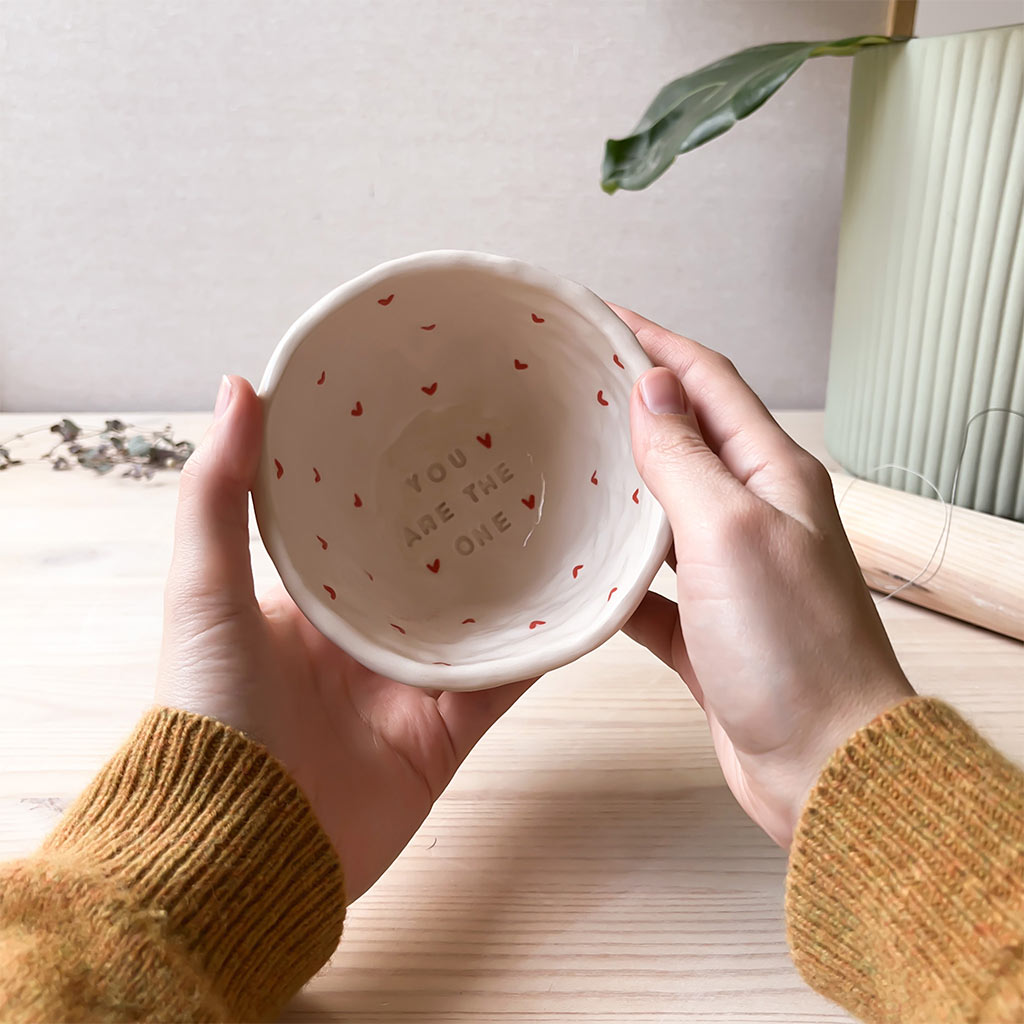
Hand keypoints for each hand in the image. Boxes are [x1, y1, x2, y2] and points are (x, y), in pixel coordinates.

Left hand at [157, 376, 532, 900]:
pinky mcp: (451, 730)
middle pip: (434, 564)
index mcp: (312, 598)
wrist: (244, 852)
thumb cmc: (210, 716)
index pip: (363, 522)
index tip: (434, 416)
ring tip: (566, 507)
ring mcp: (413, 682)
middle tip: (519, 449)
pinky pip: (511, 677)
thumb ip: (217, 495)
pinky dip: (547, 643)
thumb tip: (239, 386)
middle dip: (470, 516)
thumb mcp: (203, 592)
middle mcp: (367, 634)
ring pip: (483, 614)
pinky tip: (584, 597)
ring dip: (521, 573)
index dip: (394, 473)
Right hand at [618, 308, 913, 846]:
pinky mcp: (704, 627)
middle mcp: (753, 515)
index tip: (600, 317)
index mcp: (772, 476)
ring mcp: (728, 573)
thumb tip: (651, 387)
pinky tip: (575, 573)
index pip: (708, 381)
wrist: (824, 767)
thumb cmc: (794, 651)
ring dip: (617, 486)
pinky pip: (647, 586)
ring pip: (662, 510)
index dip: (655, 342)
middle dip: (629, 405)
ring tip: (558, 464)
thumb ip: (687, 458)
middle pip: (684, 438)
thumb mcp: (731, 533)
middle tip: (566, 386)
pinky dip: (613, 575)